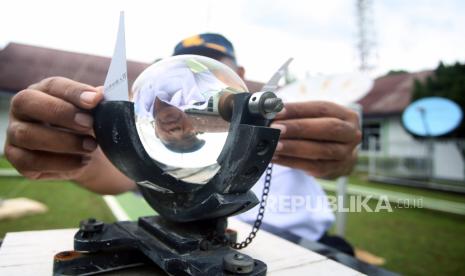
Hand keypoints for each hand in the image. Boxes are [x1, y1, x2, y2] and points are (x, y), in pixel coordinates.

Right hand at [4, 77, 133, 193]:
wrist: (86, 154)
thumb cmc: (89, 126)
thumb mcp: (95, 113)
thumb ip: (97, 103)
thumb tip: (101, 93)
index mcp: (42, 90)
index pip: (53, 85)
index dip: (74, 92)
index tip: (96, 99)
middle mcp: (22, 109)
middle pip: (28, 103)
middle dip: (61, 113)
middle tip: (89, 124)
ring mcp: (15, 134)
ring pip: (28, 135)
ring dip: (63, 142)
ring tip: (91, 146)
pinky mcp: (18, 159)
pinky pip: (31, 162)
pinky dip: (60, 163)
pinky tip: (82, 162)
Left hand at [270, 101, 360, 178]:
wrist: (340, 153)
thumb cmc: (322, 129)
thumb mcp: (317, 117)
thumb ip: (298, 113)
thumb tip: (272, 109)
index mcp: (347, 115)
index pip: (322, 109)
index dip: (298, 109)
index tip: (277, 111)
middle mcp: (351, 134)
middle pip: (327, 129)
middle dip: (299, 128)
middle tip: (276, 128)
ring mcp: (345, 154)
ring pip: (320, 151)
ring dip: (294, 148)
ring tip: (274, 145)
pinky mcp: (334, 170)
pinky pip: (311, 167)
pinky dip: (291, 162)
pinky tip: (276, 157)